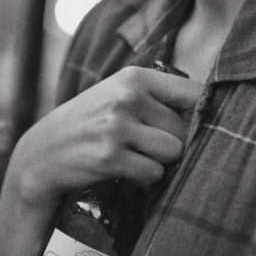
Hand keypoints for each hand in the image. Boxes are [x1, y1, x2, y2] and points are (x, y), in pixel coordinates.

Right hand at [9, 65, 201, 207]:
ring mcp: (117, 126)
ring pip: (172, 153)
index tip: (189, 125)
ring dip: (158, 162)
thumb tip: (212, 111)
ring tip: (132, 156)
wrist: (44, 151)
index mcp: (134, 77)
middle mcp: (127, 97)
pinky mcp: (110, 156)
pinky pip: (153, 174)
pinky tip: (122, 170)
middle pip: (185, 129)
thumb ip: (157, 97)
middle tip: (143, 145)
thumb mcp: (118, 94)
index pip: (194, 93)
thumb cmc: (90, 122)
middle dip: (171, 143)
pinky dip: (143, 178)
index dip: (198, 114)